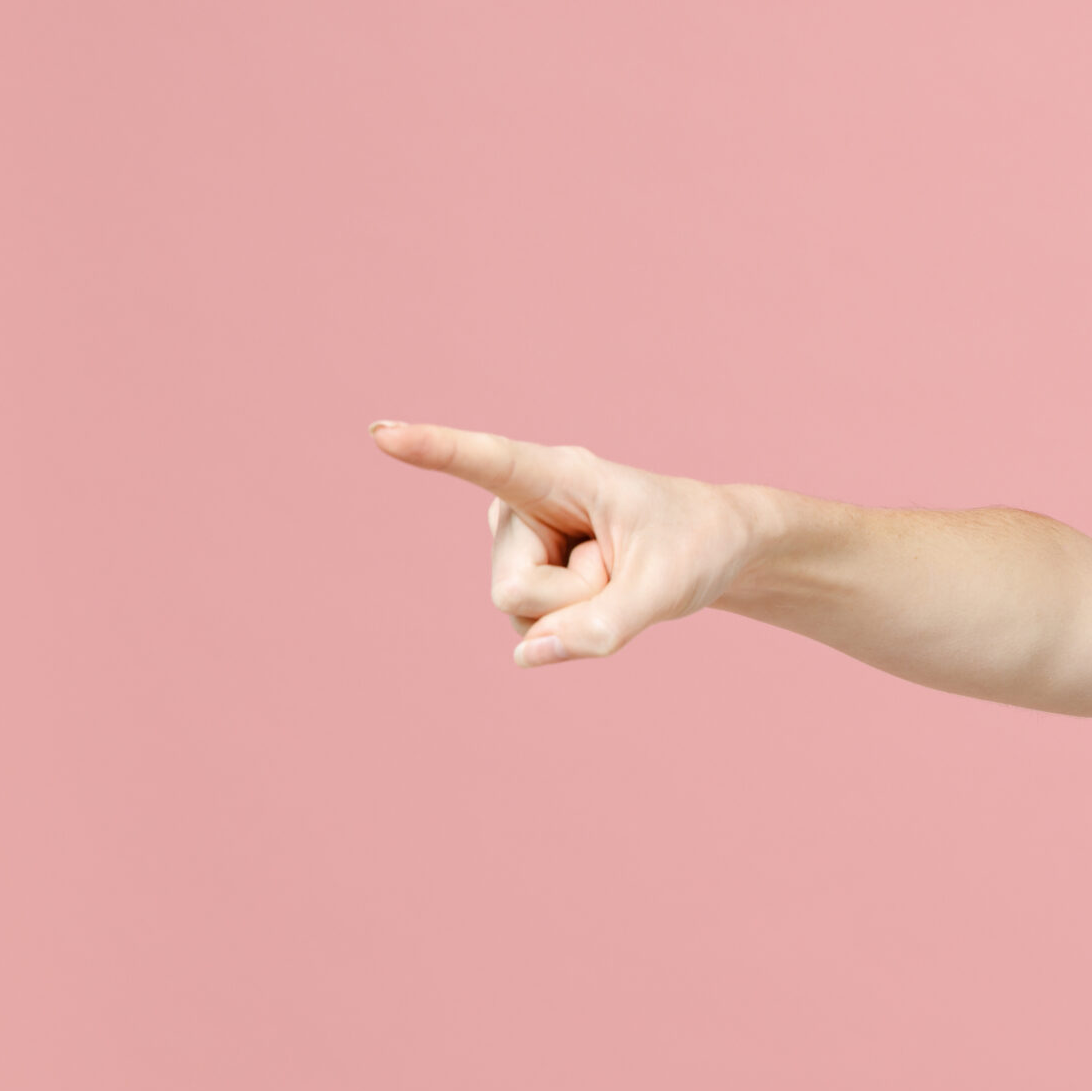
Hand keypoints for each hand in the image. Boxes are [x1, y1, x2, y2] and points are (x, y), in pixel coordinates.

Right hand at [369, 421, 760, 665]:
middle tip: (622, 567)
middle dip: (578, 600)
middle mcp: (520, 505)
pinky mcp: (519, 578)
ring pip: (522, 616)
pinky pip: (532, 632)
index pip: (489, 461)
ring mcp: (515, 544)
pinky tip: (599, 592)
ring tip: (615, 574)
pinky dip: (576, 627)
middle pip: (516, 590)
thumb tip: (526, 657)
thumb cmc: (693, 547)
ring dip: (581, 612)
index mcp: (560, 475)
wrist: (709, 550)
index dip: (435, 449)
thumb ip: (603, 627)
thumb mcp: (666, 589)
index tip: (383, 433)